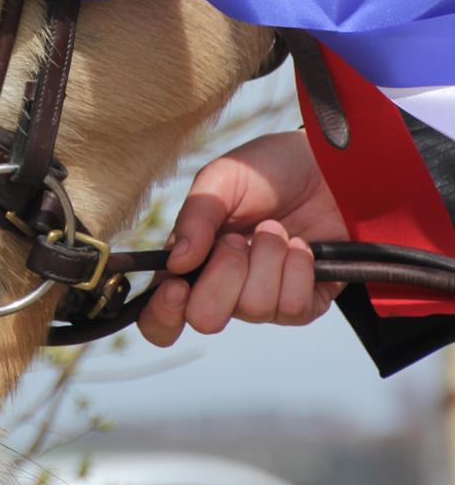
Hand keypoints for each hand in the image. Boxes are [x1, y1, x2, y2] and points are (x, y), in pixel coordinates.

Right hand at [137, 131, 347, 347]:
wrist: (324, 165)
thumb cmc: (266, 170)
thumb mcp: (222, 179)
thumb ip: (195, 216)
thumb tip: (176, 264)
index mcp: (191, 263)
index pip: (160, 317)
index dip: (163, 314)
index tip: (179, 286)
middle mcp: (224, 289)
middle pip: (207, 319)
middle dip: (224, 275)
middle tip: (237, 239)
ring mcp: (264, 299)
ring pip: (255, 307)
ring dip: (268, 258)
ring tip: (275, 229)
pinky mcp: (304, 302)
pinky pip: (295, 307)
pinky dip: (298, 268)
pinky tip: (301, 246)